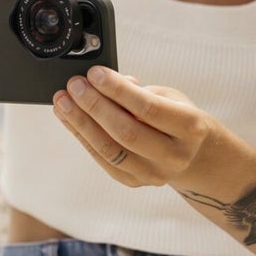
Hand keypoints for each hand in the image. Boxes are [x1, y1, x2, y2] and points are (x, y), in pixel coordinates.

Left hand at [52, 67, 212, 186]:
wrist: (192, 154)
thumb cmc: (177, 117)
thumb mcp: (169, 97)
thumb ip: (138, 91)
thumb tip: (101, 85)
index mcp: (190, 128)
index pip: (148, 108)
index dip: (118, 90)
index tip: (94, 73)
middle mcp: (174, 156)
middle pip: (126, 132)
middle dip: (95, 106)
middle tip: (74, 85)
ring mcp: (153, 174)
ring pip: (109, 149)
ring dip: (81, 122)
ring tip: (63, 101)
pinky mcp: (133, 181)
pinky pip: (102, 158)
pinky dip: (82, 136)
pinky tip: (68, 118)